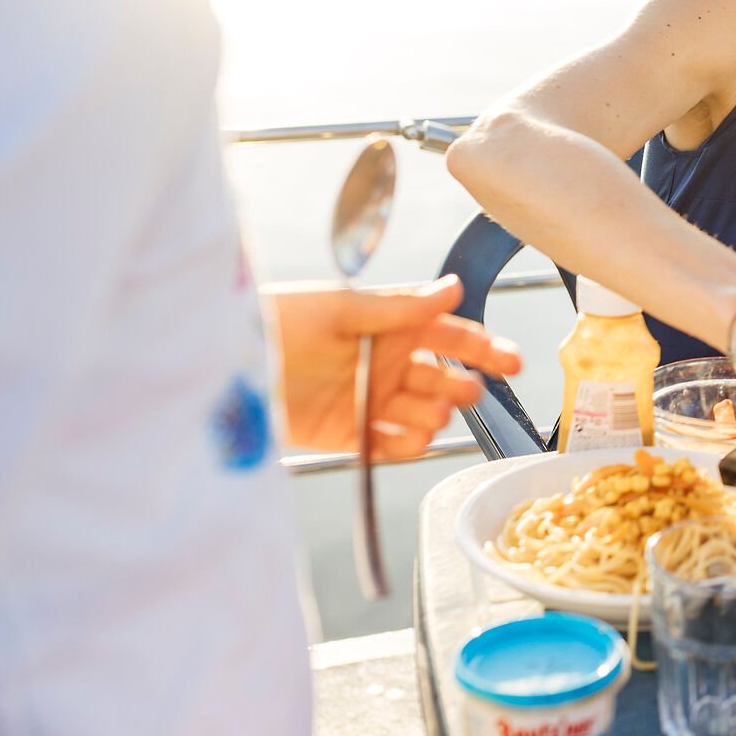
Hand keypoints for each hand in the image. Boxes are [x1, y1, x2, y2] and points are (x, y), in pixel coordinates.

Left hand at [268, 276, 522, 457]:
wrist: (223, 370)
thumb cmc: (276, 323)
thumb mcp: (339, 306)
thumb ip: (399, 306)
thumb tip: (452, 289)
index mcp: (387, 327)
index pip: (449, 335)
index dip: (483, 347)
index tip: (511, 360)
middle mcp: (384, 364)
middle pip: (443, 377)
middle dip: (462, 385)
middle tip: (466, 390)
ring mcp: (370, 402)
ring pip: (424, 413)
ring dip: (435, 414)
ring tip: (429, 411)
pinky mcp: (349, 436)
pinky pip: (392, 446)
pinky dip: (407, 445)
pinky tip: (409, 437)